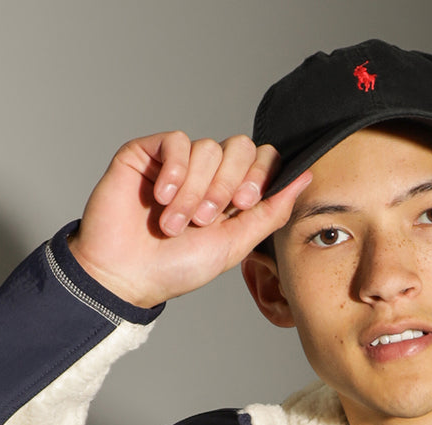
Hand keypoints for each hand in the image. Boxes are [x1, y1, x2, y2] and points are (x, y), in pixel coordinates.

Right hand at [69, 132, 311, 308]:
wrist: (125, 275)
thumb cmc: (175, 268)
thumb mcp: (234, 245)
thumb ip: (271, 212)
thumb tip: (306, 178)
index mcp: (232, 195)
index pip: (262, 159)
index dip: (260, 175)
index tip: (243, 205)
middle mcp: (207, 174)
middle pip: (239, 146)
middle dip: (227, 184)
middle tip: (206, 219)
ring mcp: (178, 162)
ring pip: (207, 148)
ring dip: (195, 191)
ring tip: (175, 223)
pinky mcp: (148, 153)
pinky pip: (177, 141)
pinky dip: (175, 171)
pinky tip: (162, 197)